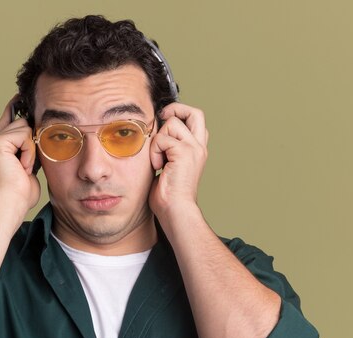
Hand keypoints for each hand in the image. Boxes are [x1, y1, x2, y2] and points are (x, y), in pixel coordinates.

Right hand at [0, 96, 40, 211]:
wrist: (12, 202)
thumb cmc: (21, 192)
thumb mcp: (29, 165)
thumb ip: (29, 148)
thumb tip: (38, 134)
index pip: (8, 121)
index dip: (14, 107)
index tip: (20, 96)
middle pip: (22, 123)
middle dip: (32, 142)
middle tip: (26, 165)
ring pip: (25, 128)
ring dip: (31, 150)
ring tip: (24, 167)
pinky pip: (25, 136)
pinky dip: (29, 152)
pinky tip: (22, 166)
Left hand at [148, 103, 208, 217]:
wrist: (175, 211)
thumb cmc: (168, 196)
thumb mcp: (168, 166)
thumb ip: (166, 150)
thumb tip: (153, 136)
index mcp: (197, 150)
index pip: (195, 120)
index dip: (179, 116)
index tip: (162, 124)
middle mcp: (199, 147)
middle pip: (194, 112)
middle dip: (175, 109)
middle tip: (161, 120)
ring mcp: (194, 148)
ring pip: (172, 122)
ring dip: (158, 139)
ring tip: (158, 159)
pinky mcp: (185, 152)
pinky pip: (162, 138)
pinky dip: (154, 151)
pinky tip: (158, 166)